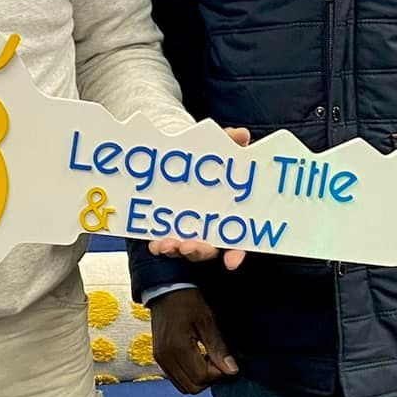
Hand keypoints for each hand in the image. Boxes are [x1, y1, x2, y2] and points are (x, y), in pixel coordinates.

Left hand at [147, 125, 250, 270]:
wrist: (180, 158)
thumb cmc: (208, 161)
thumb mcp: (220, 150)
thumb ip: (230, 144)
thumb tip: (242, 135)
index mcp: (227, 217)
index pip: (237, 242)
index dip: (236, 253)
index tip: (232, 262)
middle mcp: (209, 229)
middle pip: (208, 250)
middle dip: (199, 251)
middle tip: (190, 246)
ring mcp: (188, 230)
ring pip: (185, 248)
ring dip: (176, 250)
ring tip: (168, 244)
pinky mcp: (168, 228)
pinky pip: (164, 243)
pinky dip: (159, 245)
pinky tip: (155, 243)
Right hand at [150, 287, 238, 394]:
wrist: (165, 290)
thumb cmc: (187, 302)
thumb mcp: (207, 321)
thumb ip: (218, 348)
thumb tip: (232, 370)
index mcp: (178, 348)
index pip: (202, 378)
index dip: (217, 372)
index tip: (223, 358)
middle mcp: (166, 358)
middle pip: (192, 388)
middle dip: (209, 378)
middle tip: (215, 359)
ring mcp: (160, 360)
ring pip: (184, 386)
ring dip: (199, 378)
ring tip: (206, 358)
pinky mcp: (159, 358)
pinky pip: (176, 378)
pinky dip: (189, 375)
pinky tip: (196, 358)